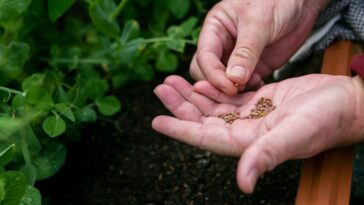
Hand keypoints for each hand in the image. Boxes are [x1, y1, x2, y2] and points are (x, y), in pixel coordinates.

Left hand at [152, 75, 363, 192]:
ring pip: (213, 106)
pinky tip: (202, 80)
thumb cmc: (326, 120)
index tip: (157, 121)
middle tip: (161, 88)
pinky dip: (213, 88)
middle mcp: (245, 131)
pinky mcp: (259, 101)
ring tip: (172, 81)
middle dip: (180, 106)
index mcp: (248, 142)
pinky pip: (228, 96)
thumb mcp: (295, 135)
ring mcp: (251, 116)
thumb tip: (243, 183)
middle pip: (203, 120)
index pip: (205, 138)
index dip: (180, 130)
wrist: (345, 103)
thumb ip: (266, 155)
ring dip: (192, 95)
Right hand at [190, 0, 329, 93]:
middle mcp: (222, 45)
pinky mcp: (253, 67)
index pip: (205, 57)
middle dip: (219, 84)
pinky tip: (260, 84)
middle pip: (207, 72)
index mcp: (215, 29)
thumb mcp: (258, 23)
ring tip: (251, 84)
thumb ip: (246, 52)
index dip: (213, 74)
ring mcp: (236, 58)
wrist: (302, 3)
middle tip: (236, 90)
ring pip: (224, 81)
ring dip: (234, 88)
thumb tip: (233, 79)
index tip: (228, 87)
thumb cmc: (276, 1)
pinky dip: (249, 89)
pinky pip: (244, 84)